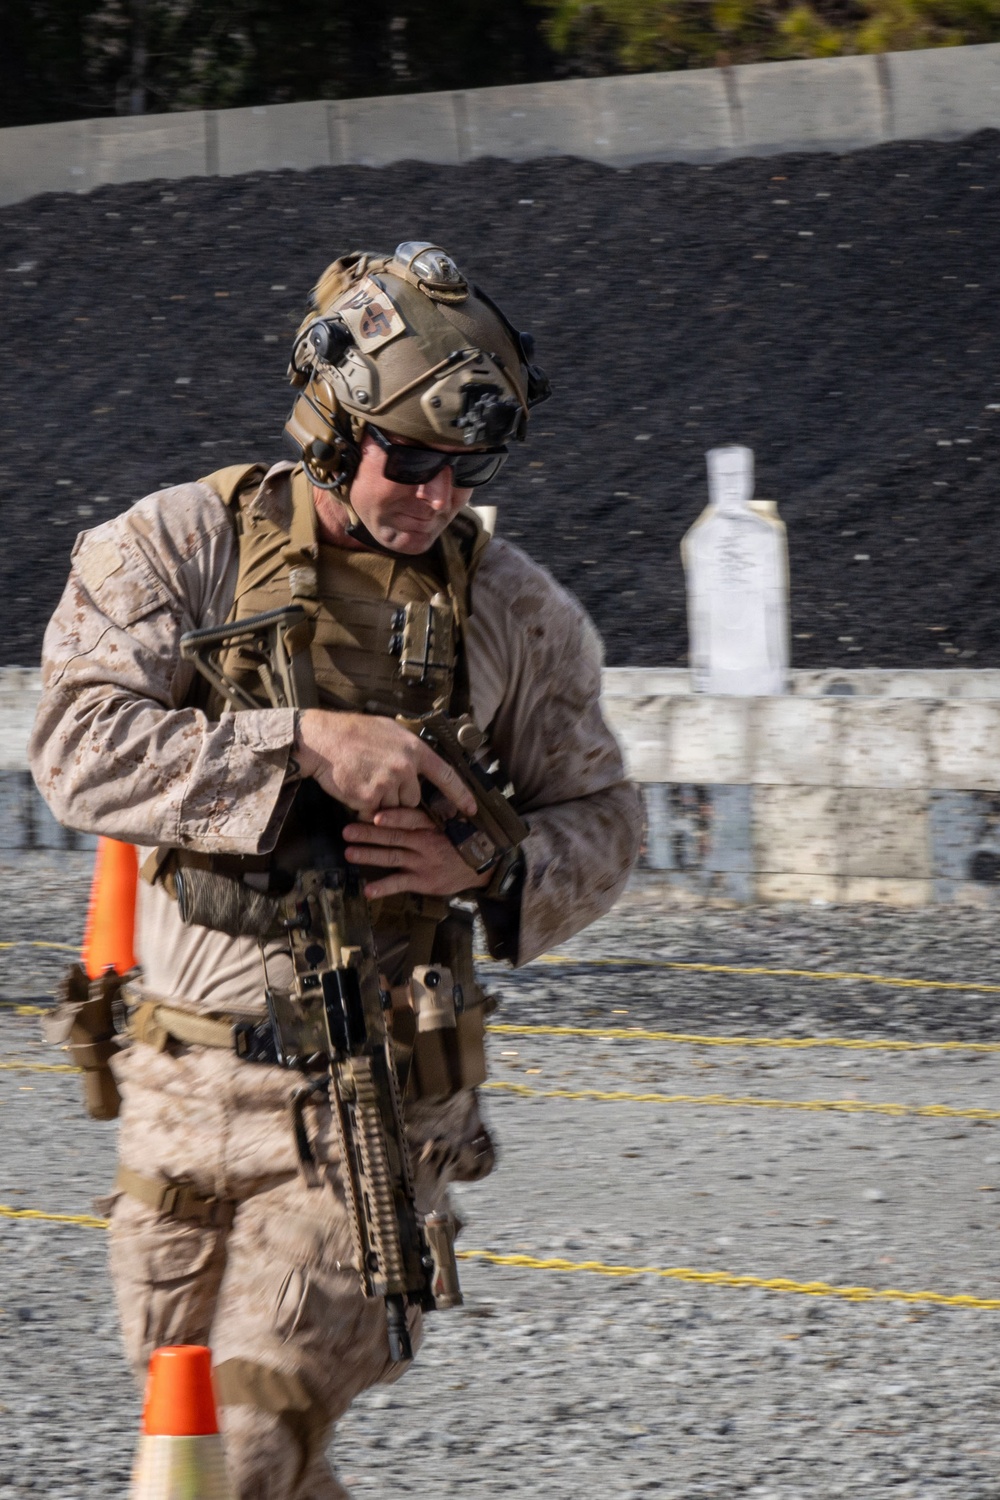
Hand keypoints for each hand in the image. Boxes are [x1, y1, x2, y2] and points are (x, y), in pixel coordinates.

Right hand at [294, 710, 476, 819]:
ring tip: (363, 780)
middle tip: (377, 779)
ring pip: (392, 808)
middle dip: (398, 797)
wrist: (322, 739)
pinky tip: (353, 786)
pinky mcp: (369, 797)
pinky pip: (372, 812)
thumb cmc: (353, 733)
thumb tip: (421, 762)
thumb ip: (408, 749)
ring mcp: (388, 783)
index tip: (471, 810)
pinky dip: (363, 806)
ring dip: (379, 803)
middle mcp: (405, 767)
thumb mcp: (389, 731)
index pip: (446, 776)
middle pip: (413, 799)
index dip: (461, 795)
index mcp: (414, 749)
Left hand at [343, 807, 491, 899]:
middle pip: (394, 837)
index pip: (411, 818)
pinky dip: (384, 888)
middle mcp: (425, 842)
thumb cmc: (459, 838)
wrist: (480, 865)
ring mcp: (422, 862)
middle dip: (369, 834)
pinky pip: (400, 884)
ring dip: (370, 855)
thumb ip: (424, 813)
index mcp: (430, 825)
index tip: (375, 815)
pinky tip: (368, 890)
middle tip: (347, 831)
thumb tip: (401, 794)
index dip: (393, 817)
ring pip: (392, 857)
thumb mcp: (448, 820)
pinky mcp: (422, 881)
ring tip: (350, 854)